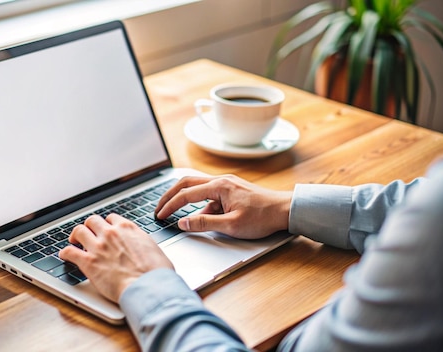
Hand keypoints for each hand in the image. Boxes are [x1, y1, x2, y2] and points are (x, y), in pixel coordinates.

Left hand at [59, 214, 173, 302]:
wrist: (148, 286)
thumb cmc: (156, 272)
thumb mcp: (154, 249)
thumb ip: (143, 244)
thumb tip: (144, 249)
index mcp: (128, 228)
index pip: (111, 219)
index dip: (107, 225)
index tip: (105, 230)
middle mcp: (111, 233)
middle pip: (92, 221)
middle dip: (89, 227)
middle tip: (88, 234)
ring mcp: (98, 246)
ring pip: (79, 231)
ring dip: (75, 236)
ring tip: (74, 241)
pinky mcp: (88, 262)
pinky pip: (69, 251)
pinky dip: (65, 253)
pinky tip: (64, 255)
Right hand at [155, 175, 291, 238]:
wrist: (285, 211)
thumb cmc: (262, 217)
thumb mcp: (231, 225)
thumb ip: (204, 223)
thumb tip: (182, 223)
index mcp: (219, 186)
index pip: (186, 194)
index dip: (170, 206)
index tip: (159, 216)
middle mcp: (220, 181)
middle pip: (186, 184)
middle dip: (170, 196)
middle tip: (158, 208)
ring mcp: (226, 185)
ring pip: (197, 188)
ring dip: (184, 200)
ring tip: (175, 214)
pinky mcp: (230, 191)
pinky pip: (209, 196)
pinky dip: (200, 206)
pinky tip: (201, 219)